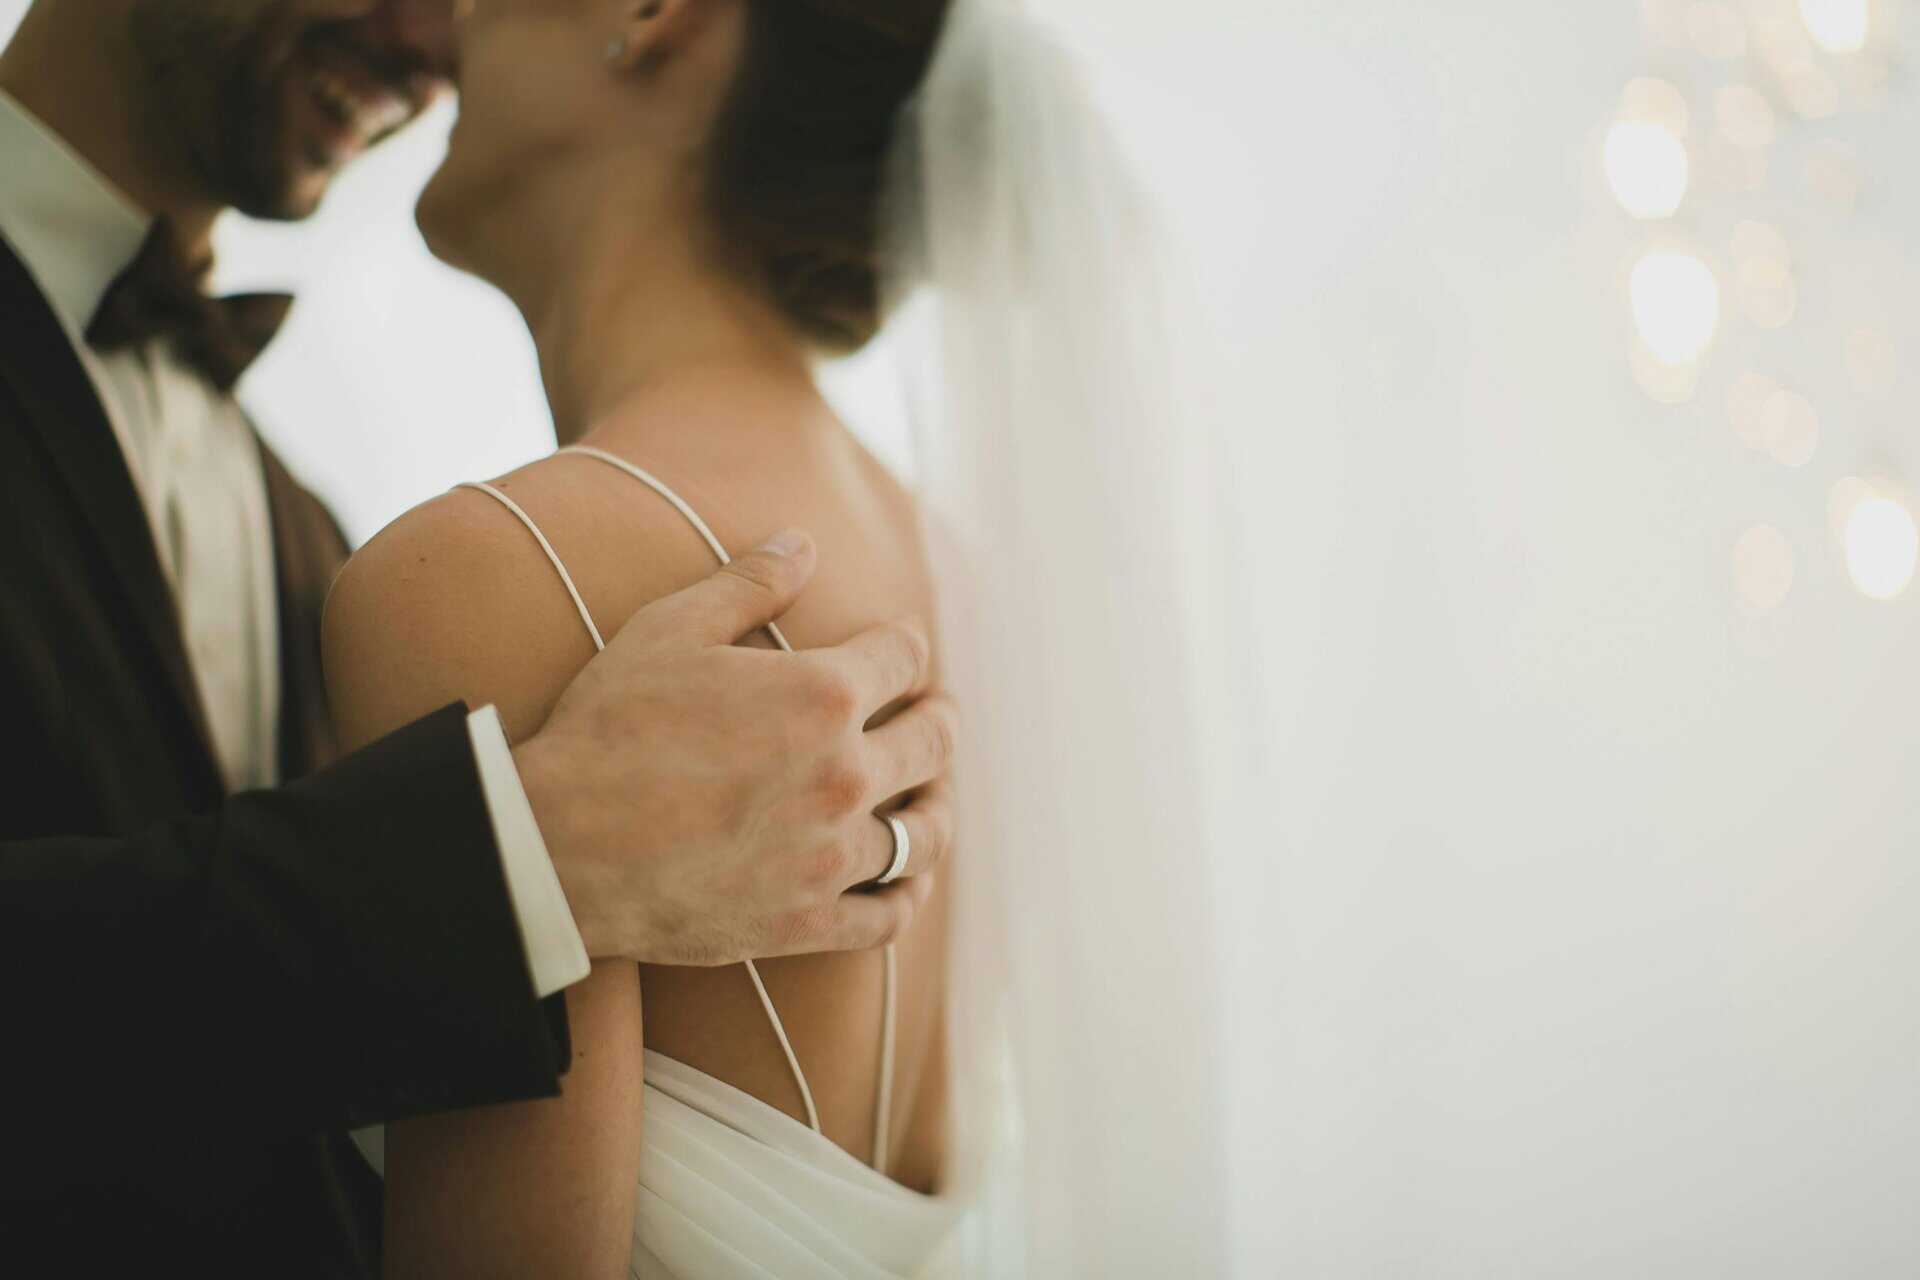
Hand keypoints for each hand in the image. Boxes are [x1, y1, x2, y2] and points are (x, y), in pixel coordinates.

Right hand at [513, 530, 955, 964]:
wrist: (554, 847)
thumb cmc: (607, 730)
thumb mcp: (670, 630)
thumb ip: (748, 584)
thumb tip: (802, 542)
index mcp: (824, 695)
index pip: (904, 656)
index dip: (903, 646)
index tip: (899, 650)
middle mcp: (844, 775)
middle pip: (933, 742)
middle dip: (936, 718)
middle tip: (935, 714)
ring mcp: (829, 855)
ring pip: (923, 835)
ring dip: (936, 809)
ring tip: (933, 798)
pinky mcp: (806, 922)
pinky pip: (887, 916)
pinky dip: (906, 897)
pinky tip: (907, 883)